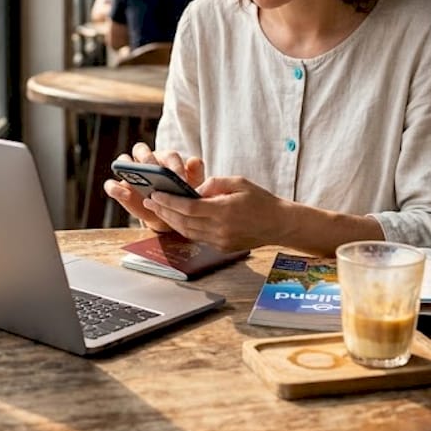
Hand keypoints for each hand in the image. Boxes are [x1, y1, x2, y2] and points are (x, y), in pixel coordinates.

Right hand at [102, 142, 204, 232]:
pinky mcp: (120, 188)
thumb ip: (196, 173)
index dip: (174, 166)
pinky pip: (111, 185)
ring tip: (137, 181)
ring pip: (123, 161)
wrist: (169, 215)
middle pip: (141, 150)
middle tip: (157, 175)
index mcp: (165, 158)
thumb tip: (195, 161)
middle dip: (149, 160)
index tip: (181, 180)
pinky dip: (116, 188)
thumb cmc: (181, 196)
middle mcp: (145, 161)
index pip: (168, 154)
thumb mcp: (193, 186)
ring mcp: (130, 173)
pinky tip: (125, 195)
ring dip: (128, 167)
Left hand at [144, 176, 290, 251]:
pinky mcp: (222, 247)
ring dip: (171, 221)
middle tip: (150, 201)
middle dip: (164, 211)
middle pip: (183, 222)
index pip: (188, 208)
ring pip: (188, 232)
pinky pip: (198, 237)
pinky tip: (177, 219)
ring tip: (159, 210)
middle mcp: (220, 229)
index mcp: (224, 211)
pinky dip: (185, 228)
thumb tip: (194, 189)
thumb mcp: (238, 182)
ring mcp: (220, 241)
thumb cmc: (260, 200)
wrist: (280, 224)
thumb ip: (214, 183)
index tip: (155, 194)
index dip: (169, 202)